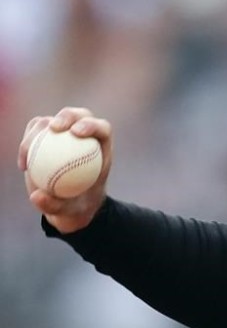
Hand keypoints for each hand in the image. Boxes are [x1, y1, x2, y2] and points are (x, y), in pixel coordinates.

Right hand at [18, 107, 113, 233]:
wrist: (66, 203)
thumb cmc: (76, 206)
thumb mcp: (69, 212)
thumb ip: (55, 205)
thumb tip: (36, 196)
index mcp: (100, 147)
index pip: (101, 128)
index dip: (91, 124)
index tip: (77, 133)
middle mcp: (83, 135)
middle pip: (78, 115)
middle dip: (67, 116)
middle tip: (54, 128)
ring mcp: (63, 135)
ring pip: (50, 121)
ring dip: (37, 132)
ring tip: (29, 153)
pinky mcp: (44, 138)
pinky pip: (33, 135)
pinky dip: (26, 145)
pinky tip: (23, 165)